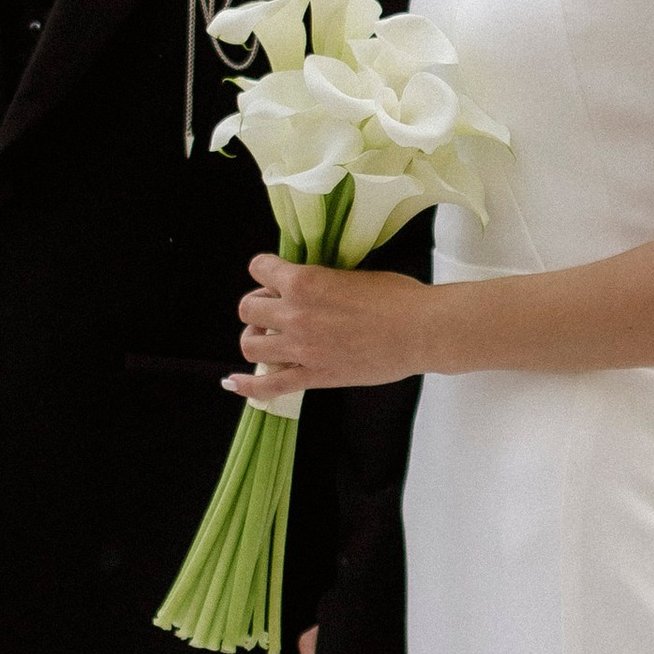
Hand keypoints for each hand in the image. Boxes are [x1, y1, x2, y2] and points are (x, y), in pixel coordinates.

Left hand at [227, 254, 431, 401]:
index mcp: (304, 281)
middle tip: (276, 311)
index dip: (266, 271)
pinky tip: (233, 383)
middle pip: (247, 308)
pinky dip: (246, 385)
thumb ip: (321, 280)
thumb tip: (309, 286)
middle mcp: (294, 314)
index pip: (258, 268)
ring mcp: (301, 348)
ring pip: (249, 345)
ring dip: (254, 339)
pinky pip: (268, 386)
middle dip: (258, 307)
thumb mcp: (351, 274)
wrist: (420, 330)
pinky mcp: (313, 376)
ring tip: (268, 339)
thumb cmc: (396, 296)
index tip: (276, 278)